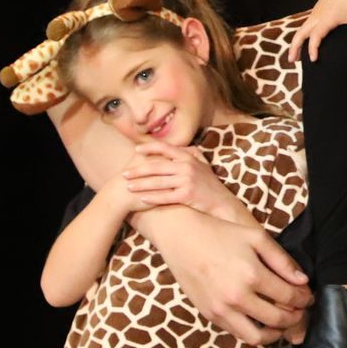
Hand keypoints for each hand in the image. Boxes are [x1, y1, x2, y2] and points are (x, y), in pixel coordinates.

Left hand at [121, 141, 258, 223]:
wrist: (222, 202)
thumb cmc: (209, 183)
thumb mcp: (202, 164)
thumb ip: (191, 153)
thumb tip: (179, 146)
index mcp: (189, 156)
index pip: (165, 148)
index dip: (149, 148)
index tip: (136, 150)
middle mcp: (187, 166)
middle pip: (157, 166)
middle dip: (138, 170)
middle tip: (124, 174)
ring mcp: (187, 180)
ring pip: (158, 182)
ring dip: (141, 185)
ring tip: (128, 187)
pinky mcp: (187, 195)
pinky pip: (165, 196)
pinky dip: (152, 198)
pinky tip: (142, 199)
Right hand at [151, 212, 312, 345]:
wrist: (181, 237)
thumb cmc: (220, 233)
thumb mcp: (255, 237)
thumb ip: (282, 260)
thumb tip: (303, 281)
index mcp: (252, 274)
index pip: (289, 297)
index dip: (304, 299)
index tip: (308, 296)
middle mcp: (237, 297)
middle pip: (278, 320)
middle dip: (296, 317)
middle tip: (300, 310)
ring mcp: (222, 310)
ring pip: (257, 337)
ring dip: (276, 333)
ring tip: (282, 322)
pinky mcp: (210, 315)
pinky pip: (237, 334)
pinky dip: (254, 332)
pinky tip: (260, 320)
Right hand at [289, 0, 346, 61]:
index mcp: (325, 20)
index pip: (314, 38)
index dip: (312, 49)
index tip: (313, 59)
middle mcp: (316, 17)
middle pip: (299, 34)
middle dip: (294, 48)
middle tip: (292, 61)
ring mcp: (315, 13)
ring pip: (300, 29)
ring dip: (296, 41)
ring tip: (295, 55)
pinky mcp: (316, 11)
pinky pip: (304, 25)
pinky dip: (301, 34)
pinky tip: (305, 40)